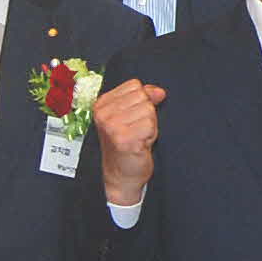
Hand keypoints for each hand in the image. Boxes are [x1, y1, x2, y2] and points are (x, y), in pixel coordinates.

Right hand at [91, 77, 163, 207]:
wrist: (122, 175)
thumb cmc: (126, 145)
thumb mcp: (132, 115)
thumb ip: (144, 98)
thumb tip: (160, 92)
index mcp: (102, 104)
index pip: (135, 86)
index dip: (141, 102)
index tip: (132, 119)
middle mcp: (104, 114)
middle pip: (143, 97)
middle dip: (146, 115)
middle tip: (136, 131)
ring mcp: (112, 126)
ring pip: (149, 111)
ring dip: (149, 126)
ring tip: (138, 137)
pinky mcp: (123, 139)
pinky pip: (151, 126)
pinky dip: (151, 136)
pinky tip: (141, 145)